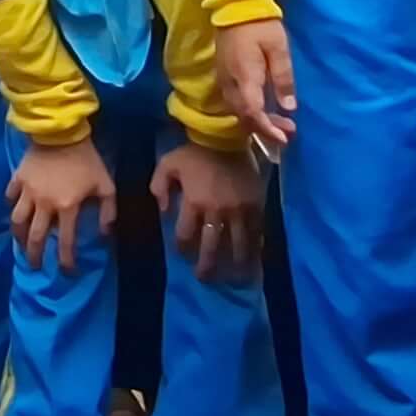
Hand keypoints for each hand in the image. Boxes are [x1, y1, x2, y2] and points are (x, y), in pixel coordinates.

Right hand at [5, 139, 114, 272]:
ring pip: (17, 221)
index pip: (65, 242)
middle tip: (36, 265)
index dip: (66, 260)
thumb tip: (104, 234)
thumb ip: (107, 212)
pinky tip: (16, 210)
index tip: (67, 271)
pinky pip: (10, 197)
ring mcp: (28, 192)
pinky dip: (12, 206)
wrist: (63, 132)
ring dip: (19, 236)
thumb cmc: (87, 159)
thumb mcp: (106, 185)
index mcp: (67, 207)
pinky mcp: (18, 179)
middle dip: (35, 256)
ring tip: (21, 244)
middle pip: (35, 238)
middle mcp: (44, 204)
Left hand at [150, 143, 260, 281]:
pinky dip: (255, 248)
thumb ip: (159, 187)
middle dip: (207, 266)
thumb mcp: (168, 163)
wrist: (228, 136)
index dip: (183, 249)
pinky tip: (254, 261)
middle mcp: (217, 211)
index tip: (183, 255)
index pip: (186, 236)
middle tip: (205, 279)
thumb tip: (162, 211)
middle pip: (212, 247)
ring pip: (238, 245)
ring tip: (234, 278)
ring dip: (235, 264)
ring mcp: (240, 210)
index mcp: (194, 202)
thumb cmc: (195, 152)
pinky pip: (257, 233)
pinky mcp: (257, 206)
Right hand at [216, 18, 295, 154]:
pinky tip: (264, 111)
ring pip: (238, 112)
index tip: (284, 138)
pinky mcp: (223, 76)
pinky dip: (250, 112)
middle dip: (266, 129)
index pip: (253, 113)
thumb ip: (283, 77)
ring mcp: (224, 80)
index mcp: (245, 76)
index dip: (268, 129)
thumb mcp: (279, 48)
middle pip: (244, 117)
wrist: (233, 6)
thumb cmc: (260, 25)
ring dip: (258, 122)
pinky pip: (235, 103)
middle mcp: (230, 83)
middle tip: (289, 132)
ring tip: (281, 124)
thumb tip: (289, 107)